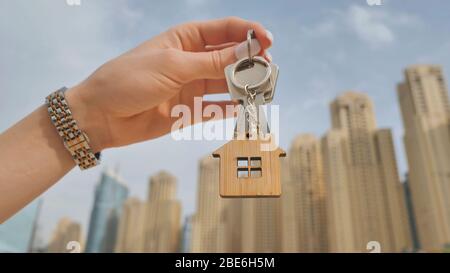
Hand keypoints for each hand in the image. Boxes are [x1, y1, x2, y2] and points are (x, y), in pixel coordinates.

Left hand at [65, 17, 272, 151]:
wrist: (101, 116)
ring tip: (262, 90)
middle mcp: (192, 60)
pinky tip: (246, 108)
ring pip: (227, 83)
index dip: (249, 33)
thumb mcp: (172, 66)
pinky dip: (232, 108)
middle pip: (231, 57)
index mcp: (186, 39)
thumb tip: (247, 50)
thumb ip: (211, 62)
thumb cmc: (128, 79)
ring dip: (245, 85)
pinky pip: (218, 107)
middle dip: (251, 61)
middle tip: (267, 70)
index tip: (268, 41)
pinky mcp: (190, 110)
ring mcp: (192, 85)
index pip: (225, 30)